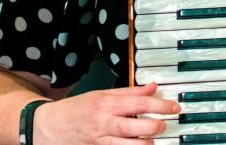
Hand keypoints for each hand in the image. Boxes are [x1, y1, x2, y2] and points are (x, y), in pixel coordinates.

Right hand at [33, 84, 179, 144]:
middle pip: (137, 126)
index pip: (139, 102)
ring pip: (132, 144)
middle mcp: (105, 122)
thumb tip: (151, 87)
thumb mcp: (101, 94)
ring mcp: (102, 139)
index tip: (173, 107)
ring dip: (148, 142)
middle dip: (156, 126)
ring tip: (154, 137)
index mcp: (106, 103)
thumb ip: (128, 92)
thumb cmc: (77, 109)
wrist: (51, 127)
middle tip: (165, 124)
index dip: (160, 105)